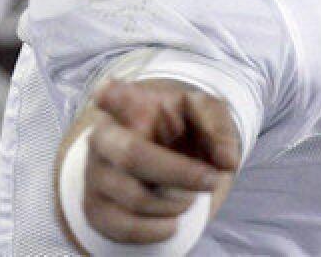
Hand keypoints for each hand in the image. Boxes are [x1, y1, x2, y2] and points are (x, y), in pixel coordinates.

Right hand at [81, 79, 240, 243]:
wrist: (159, 160)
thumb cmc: (182, 130)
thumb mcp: (205, 116)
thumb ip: (219, 128)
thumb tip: (226, 161)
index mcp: (130, 105)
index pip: (115, 95)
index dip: (110, 95)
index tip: (105, 91)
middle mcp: (105, 137)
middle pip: (134, 155)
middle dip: (180, 173)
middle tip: (213, 180)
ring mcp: (95, 175)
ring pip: (138, 198)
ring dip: (177, 203)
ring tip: (188, 196)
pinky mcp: (94, 209)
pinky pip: (126, 228)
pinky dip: (159, 229)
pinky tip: (173, 221)